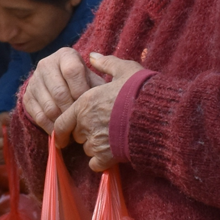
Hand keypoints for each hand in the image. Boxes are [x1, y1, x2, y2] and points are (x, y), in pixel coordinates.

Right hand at [21, 48, 105, 131]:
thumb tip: (107, 95)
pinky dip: (51, 128)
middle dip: (73, 110)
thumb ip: (100, 85)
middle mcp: (46, 64)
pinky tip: (61, 131)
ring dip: (63, 121)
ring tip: (73, 128)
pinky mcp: (26, 96)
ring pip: (49, 107)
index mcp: (65, 55)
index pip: (72, 71)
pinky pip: (39, 117)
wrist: (59, 84)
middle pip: (59, 92)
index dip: (81, 90)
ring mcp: (34, 80)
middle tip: (82, 121)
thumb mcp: (92, 79)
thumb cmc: (82, 83)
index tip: (89, 104)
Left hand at [56, 53, 145, 171]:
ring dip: (95, 146)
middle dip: (84, 134)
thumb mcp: (124, 69)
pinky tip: (111, 155)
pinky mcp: (108, 156)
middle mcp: (86, 124)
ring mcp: (96, 141)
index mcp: (84, 104)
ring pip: (87, 149)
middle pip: (77, 135)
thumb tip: (93, 55)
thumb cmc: (140, 90)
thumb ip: (106, 63)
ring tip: (110, 139)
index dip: (60, 130)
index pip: (62, 122)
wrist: (158, 114)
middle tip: (100, 129)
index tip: (60, 136)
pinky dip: (101, 162)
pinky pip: (96, 164)